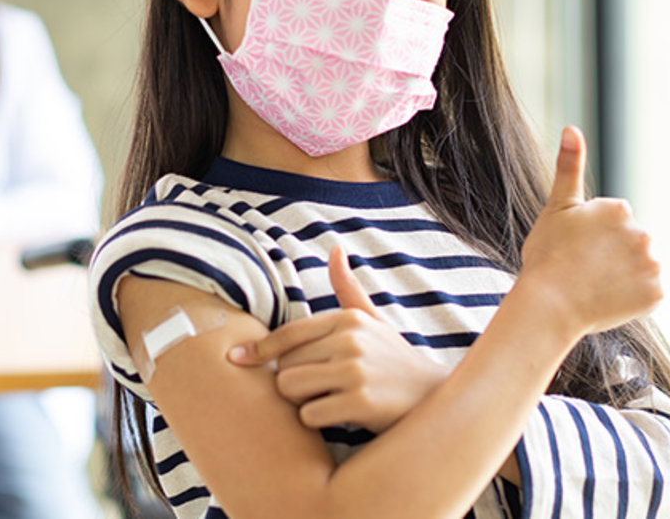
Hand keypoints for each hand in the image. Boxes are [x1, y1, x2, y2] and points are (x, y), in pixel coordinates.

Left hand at [227, 246, 449, 432]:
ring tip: (330, 401)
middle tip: (320, 390)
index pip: (289, 334)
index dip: (259, 349)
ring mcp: (355, 370)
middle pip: (284, 367)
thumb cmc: (394, 362)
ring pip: (292, 390)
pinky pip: (309, 415)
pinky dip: (319, 421)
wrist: (435, 400)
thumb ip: (348, 288)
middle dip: (293, 383)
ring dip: (303, 403)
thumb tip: (335, 248)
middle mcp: (350, 339)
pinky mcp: (359, 403)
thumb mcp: (374, 321)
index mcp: (347, 319)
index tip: (234, 358)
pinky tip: (342, 417)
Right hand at [517, 126, 661, 335]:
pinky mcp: (656, 294)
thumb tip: (572, 128)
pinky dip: (632, 299)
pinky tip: (607, 299)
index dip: (591, 238)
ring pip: (639, 268)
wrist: (549, 305)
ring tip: (594, 286)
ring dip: (623, 276)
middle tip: (583, 270)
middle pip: (628, 244)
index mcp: (619, 209)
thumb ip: (569, 166)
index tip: (575, 249)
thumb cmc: (547, 256)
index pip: (613, 223)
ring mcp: (651, 264)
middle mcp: (642, 233)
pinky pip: (647, 294)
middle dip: (611, 255)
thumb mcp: (556, 207)